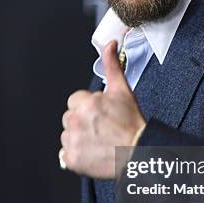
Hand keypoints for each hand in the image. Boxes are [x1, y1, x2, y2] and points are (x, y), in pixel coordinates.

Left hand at [59, 40, 145, 178]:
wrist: (137, 152)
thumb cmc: (132, 123)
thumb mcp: (122, 90)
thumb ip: (112, 65)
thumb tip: (110, 44)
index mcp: (86, 103)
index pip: (75, 101)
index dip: (89, 107)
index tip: (101, 114)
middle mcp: (76, 121)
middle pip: (70, 117)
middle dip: (82, 121)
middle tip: (101, 128)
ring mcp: (72, 140)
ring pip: (67, 135)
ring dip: (79, 137)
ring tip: (98, 140)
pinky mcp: (72, 158)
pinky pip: (66, 154)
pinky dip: (77, 155)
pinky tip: (92, 152)